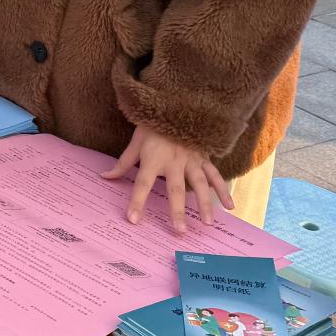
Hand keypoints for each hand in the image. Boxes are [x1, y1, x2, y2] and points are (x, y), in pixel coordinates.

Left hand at [101, 125, 234, 234]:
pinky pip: (215, 175)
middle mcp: (174, 161)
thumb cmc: (152, 125)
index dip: (137, 202)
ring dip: (205, 204)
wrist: (175, 104)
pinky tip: (230, 206)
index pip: (142, 184)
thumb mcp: (135, 141)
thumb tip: (105, 177)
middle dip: (177, 211)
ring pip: (200, 184)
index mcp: (153, 159)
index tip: (133, 220)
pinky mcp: (204, 157)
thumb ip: (123, 163)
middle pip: (176, 189)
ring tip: (208, 223)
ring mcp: (191, 160)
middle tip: (180, 231)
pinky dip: (223, 190)